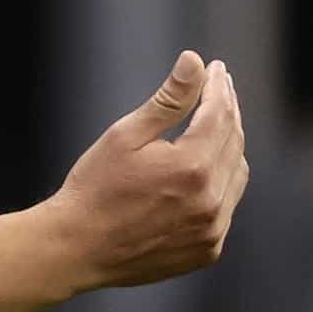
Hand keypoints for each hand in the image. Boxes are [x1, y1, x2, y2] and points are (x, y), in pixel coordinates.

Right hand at [49, 50, 249, 290]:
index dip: (219, 88)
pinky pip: (226, 207)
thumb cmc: (93, 188)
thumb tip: (196, 62)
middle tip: (218, 89)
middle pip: (234, 142)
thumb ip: (168, 100)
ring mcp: (213, 229)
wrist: (76, 248)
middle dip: (227, 110)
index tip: (217, 69)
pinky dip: (221, 184)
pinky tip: (202, 173)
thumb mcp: (125, 135)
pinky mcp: (208, 249)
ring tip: (213, 126)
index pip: (220, 114)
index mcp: (192, 167)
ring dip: (228, 146)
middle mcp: (211, 200)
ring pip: (236, 175)